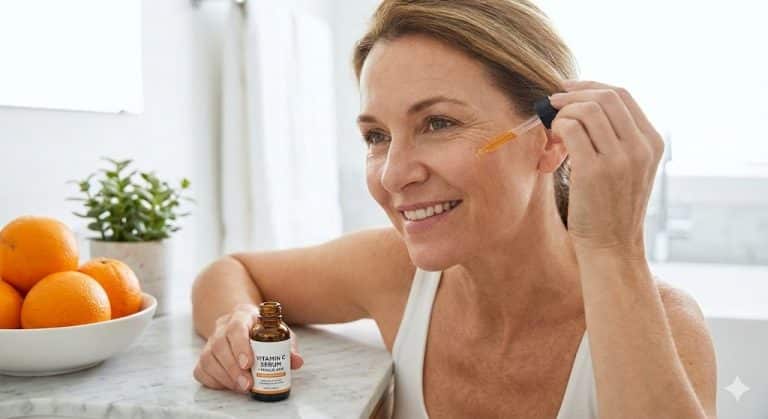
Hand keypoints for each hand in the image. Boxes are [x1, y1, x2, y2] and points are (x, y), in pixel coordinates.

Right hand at [193, 303, 304, 392]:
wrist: (242, 324)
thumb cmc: (263, 330)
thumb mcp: (279, 333)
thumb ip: (287, 346)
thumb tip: (296, 362)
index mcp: (242, 315)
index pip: (236, 328)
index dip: (241, 346)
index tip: (248, 364)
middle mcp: (222, 326)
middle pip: (220, 345)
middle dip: (233, 368)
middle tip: (248, 384)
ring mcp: (210, 340)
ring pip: (208, 359)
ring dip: (225, 377)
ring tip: (242, 388)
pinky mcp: (204, 355)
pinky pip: (201, 369)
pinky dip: (214, 381)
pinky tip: (229, 385)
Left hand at [548, 80, 663, 258]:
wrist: (612, 246)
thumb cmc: (612, 207)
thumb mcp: (629, 168)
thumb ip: (618, 138)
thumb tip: (584, 103)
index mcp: (653, 142)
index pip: (623, 95)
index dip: (591, 86)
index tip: (568, 89)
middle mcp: (641, 147)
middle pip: (606, 96)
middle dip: (574, 93)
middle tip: (553, 101)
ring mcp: (619, 159)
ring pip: (587, 109)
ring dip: (563, 111)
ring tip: (553, 126)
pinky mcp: (594, 171)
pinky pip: (571, 129)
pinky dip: (557, 127)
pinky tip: (553, 140)